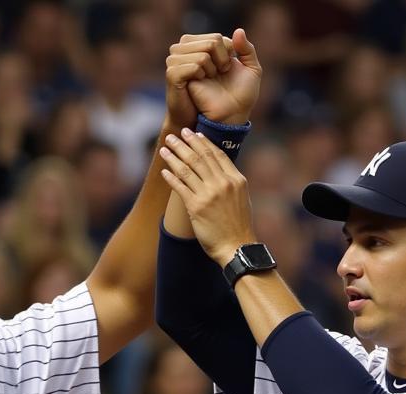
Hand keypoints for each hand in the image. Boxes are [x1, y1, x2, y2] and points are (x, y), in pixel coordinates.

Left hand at [160, 127, 255, 264]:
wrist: (236, 247)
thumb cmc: (238, 226)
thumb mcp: (242, 198)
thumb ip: (230, 182)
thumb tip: (219, 170)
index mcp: (235, 179)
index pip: (217, 154)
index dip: (203, 142)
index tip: (193, 134)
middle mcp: (222, 184)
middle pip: (200, 157)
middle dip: (185, 144)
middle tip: (175, 134)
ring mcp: (209, 195)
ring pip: (188, 169)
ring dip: (174, 156)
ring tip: (165, 147)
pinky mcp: (196, 207)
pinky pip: (181, 187)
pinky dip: (171, 177)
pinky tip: (164, 170)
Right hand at [166, 29, 261, 126]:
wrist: (224, 120)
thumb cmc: (238, 98)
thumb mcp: (251, 70)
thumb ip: (247, 48)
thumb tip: (238, 30)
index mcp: (203, 48)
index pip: (217, 37)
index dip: (229, 53)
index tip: (227, 70)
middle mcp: (189, 52)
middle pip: (212, 41)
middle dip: (223, 60)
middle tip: (219, 75)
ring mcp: (180, 62)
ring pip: (203, 52)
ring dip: (212, 68)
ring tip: (209, 79)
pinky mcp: (174, 75)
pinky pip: (194, 64)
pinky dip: (201, 73)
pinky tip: (200, 82)